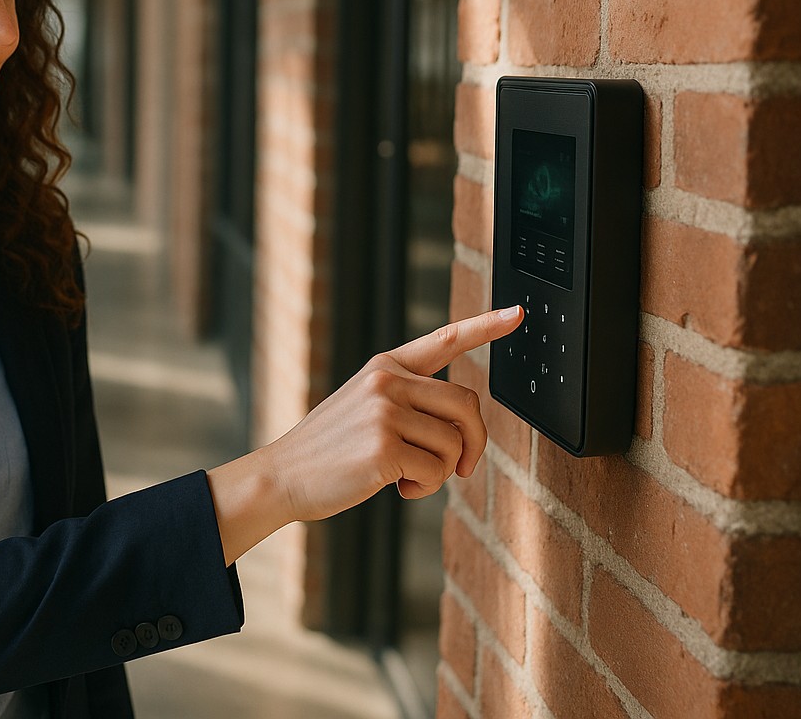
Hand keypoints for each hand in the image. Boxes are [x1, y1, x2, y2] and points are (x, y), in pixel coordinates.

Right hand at [206, 305, 521, 564]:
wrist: (282, 476)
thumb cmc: (327, 450)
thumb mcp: (363, 409)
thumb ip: (407, 405)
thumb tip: (462, 432)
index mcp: (384, 366)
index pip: (444, 340)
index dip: (485, 327)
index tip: (518, 314)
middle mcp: (386, 381)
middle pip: (466, 404)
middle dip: (474, 442)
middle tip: (462, 468)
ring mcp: (384, 412)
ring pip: (455, 443)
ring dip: (441, 471)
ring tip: (407, 476)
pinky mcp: (385, 446)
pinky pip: (437, 470)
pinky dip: (425, 486)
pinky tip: (396, 486)